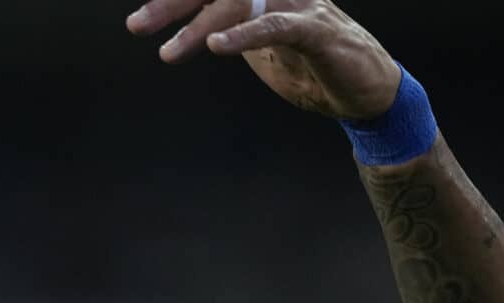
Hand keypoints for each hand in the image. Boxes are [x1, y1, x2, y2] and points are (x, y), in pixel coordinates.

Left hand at [126, 0, 400, 119]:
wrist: (367, 93)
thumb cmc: (312, 68)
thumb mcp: (260, 48)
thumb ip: (231, 30)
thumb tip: (195, 28)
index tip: (141, 13)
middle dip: (172, 3)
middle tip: (136, 25)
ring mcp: (299, 4)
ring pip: (241, 2)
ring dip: (201, 28)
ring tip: (168, 53)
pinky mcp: (318, 30)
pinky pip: (276, 26)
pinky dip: (245, 35)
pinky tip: (218, 47)